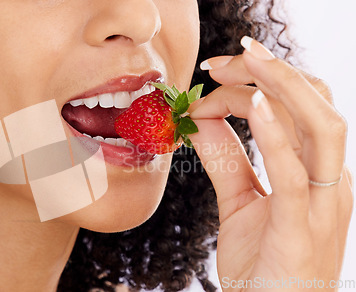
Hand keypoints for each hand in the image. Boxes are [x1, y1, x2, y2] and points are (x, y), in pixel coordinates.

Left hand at [188, 37, 353, 290]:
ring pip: (321, 126)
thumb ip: (225, 159)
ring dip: (283, 85)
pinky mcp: (302, 229)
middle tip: (225, 58)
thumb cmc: (263, 263)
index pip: (297, 106)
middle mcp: (330, 180)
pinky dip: (277, 136)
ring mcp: (323, 204)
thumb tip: (200, 120)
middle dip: (272, 70)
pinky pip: (296, 175)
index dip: (257, 82)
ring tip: (248, 59)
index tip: (212, 76)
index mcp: (316, 171)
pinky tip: (255, 106)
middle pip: (316, 103)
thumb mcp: (239, 201)